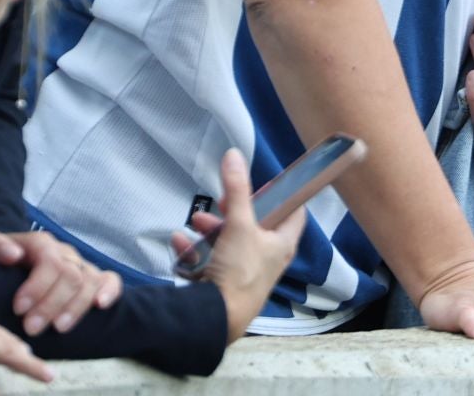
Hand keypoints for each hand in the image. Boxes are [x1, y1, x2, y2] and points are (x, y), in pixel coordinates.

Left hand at [0, 229, 120, 336]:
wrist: (11, 260)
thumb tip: (13, 255)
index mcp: (41, 244)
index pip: (49, 262)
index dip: (37, 287)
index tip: (19, 309)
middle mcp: (64, 253)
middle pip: (70, 275)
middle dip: (52, 304)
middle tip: (32, 328)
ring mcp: (80, 265)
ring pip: (89, 281)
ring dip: (76, 307)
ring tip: (59, 328)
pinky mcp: (92, 278)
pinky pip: (111, 279)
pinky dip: (109, 291)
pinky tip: (101, 306)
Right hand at [168, 148, 303, 344]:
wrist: (217, 318)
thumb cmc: (239, 271)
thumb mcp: (239, 224)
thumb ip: (236, 189)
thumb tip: (235, 154)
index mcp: (281, 243)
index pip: (293, 212)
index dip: (281, 195)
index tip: (264, 183)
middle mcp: (267, 259)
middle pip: (253, 226)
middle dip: (232, 211)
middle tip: (220, 202)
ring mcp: (244, 273)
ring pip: (228, 243)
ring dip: (209, 230)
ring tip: (195, 222)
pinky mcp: (223, 286)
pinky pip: (209, 261)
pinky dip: (194, 251)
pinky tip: (179, 243)